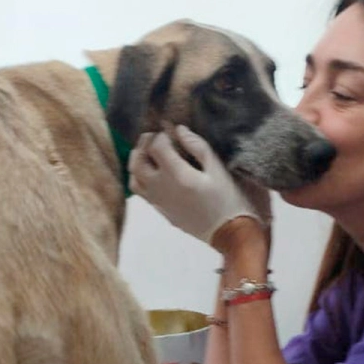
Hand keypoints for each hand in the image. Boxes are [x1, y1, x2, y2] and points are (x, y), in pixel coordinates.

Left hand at [128, 126, 271, 245]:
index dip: (162, 134)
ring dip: (138, 162)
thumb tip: (179, 130)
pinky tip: (156, 173)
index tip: (172, 131)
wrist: (229, 234)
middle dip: (144, 144)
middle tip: (156, 137)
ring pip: (134, 177)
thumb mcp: (218, 169)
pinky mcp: (160, 211)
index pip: (156, 146)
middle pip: (138, 160)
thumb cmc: (228, 200)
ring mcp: (157, 201)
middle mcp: (161, 188)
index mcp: (177, 175)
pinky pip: (140, 192)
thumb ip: (197, 147)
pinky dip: (141, 177)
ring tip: (151, 155)